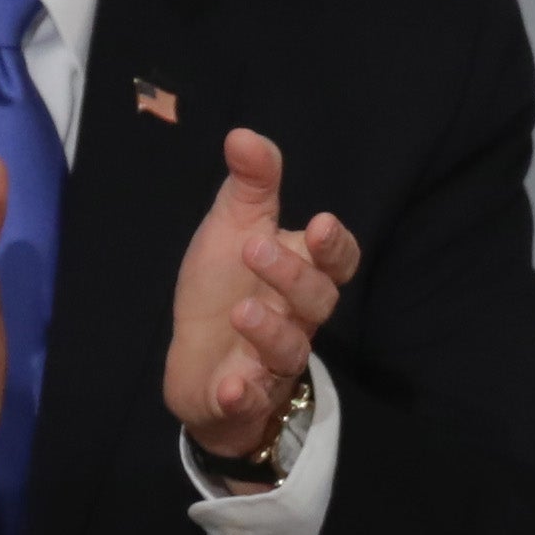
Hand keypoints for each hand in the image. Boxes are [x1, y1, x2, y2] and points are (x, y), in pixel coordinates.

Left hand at [164, 128, 362, 455]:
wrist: (198, 366)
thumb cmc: (223, 290)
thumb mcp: (233, 230)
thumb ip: (250, 187)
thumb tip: (245, 134)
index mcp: (299, 274)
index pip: (336, 261)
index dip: (334, 246)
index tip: (318, 224)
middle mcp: (296, 319)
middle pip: (318, 301)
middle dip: (293, 276)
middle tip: (255, 247)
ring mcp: (272, 361)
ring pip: (291, 350)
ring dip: (270, 331)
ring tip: (241, 311)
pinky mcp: (244, 397)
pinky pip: (252, 400)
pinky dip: (243, 395)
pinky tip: (230, 387)